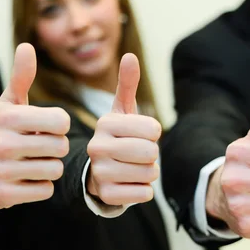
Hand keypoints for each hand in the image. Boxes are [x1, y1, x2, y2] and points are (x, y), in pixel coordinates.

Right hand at [0, 43, 69, 209]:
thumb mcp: (5, 105)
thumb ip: (21, 77)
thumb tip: (27, 46)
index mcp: (7, 117)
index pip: (60, 121)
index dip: (59, 125)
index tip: (47, 127)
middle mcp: (2, 143)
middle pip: (60, 146)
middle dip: (55, 147)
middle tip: (41, 148)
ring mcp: (2, 171)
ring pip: (54, 169)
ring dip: (49, 167)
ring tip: (34, 162)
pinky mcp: (4, 195)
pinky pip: (45, 190)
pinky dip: (41, 186)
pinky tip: (27, 179)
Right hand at [86, 53, 160, 205]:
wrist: (96, 173)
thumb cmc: (116, 138)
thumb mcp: (121, 112)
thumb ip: (127, 84)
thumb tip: (129, 55)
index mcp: (105, 124)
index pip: (153, 129)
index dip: (153, 134)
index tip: (139, 135)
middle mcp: (97, 147)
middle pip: (151, 152)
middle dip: (151, 155)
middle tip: (136, 154)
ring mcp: (100, 172)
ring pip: (150, 173)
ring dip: (148, 173)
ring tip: (131, 168)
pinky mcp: (106, 194)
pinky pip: (144, 193)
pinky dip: (143, 190)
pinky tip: (128, 183)